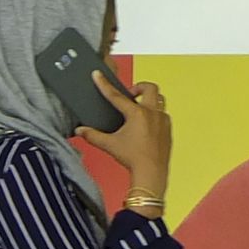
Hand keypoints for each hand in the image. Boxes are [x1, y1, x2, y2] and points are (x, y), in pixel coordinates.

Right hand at [75, 73, 170, 205]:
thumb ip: (93, 136)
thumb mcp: (109, 145)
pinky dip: (155, 114)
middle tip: (130, 94)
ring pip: (160, 99)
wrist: (151, 173)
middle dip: (138, 87)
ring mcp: (163, 120)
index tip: (98, 75)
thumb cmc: (134, 159)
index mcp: (136, 114)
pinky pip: (163, 114)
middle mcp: (152, 113)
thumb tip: (80, 131)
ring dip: (150, 99)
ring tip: (139, 107)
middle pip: (149, 87)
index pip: (116, 95)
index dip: (104, 84)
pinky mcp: (168, 129)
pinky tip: (147, 124)